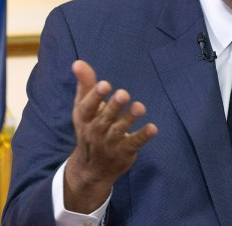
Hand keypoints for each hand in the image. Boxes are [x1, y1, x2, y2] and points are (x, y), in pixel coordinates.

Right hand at [63, 60, 157, 212]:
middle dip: (114, 106)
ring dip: (130, 119)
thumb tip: (78, 62)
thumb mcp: (84, 107)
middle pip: (105, 118)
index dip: (95, 96)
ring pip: (119, 130)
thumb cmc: (89, 127)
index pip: (88, 107)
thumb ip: (85, 84)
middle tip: (124, 94)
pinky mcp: (124, 152)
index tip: (105, 84)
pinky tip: (153, 128)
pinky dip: (143, 136)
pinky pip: (134, 143)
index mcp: (84, 118)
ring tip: (140, 107)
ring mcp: (109, 143)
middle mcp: (95, 131)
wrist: (92, 168)